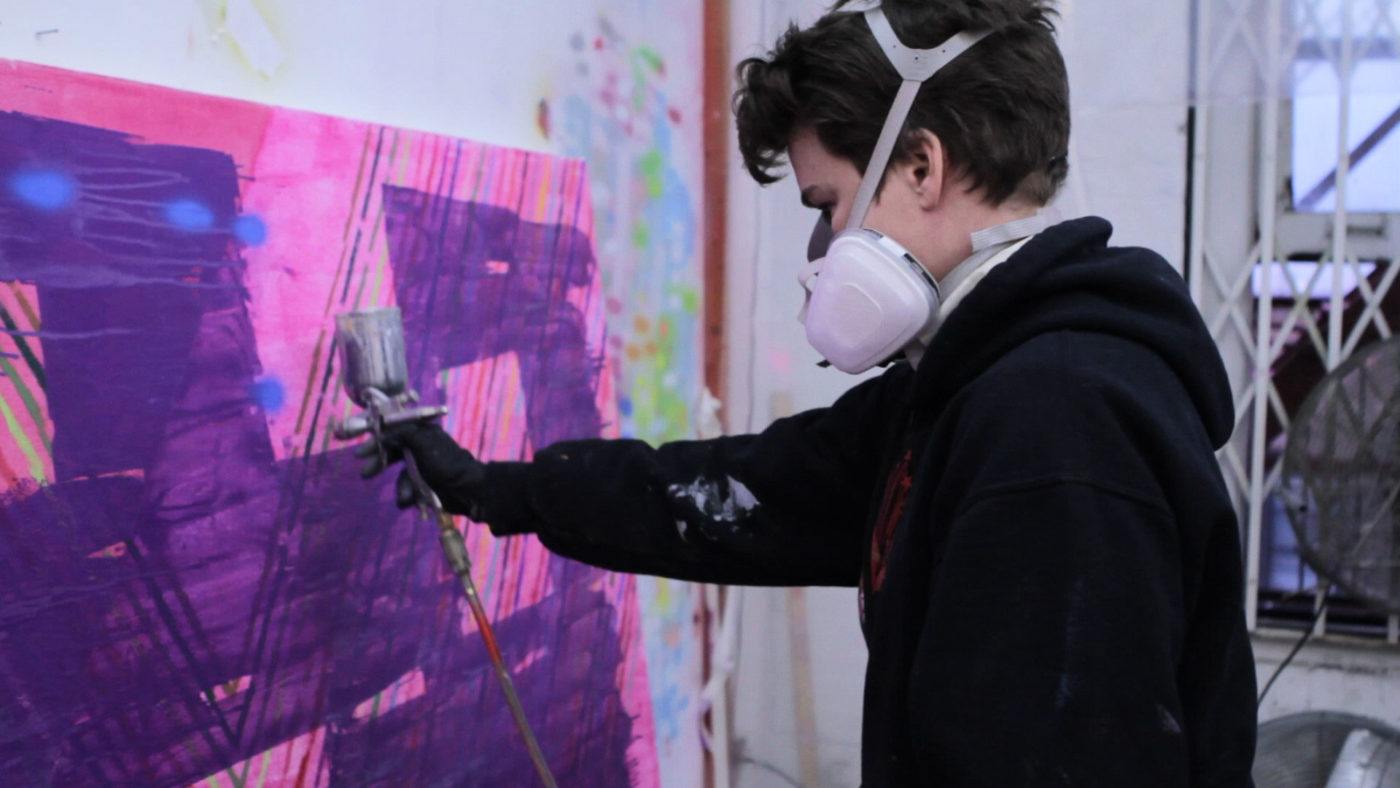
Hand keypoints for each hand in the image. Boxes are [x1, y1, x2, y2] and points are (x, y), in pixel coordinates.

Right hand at [356, 421, 486, 514]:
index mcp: (423, 434)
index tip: (361, 453)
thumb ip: (402, 435)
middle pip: (394, 454)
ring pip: (401, 476)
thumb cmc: (446, 464)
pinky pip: (410, 490)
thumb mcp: (422, 443)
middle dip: (380, 464)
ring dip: (401, 487)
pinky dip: (408, 497)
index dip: (377, 441)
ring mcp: (425, 469)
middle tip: (366, 474)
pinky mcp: (427, 487)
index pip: (395, 433)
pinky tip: (410, 503)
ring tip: (405, 497)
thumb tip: (385, 434)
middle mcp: (423, 449)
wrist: (467, 491)